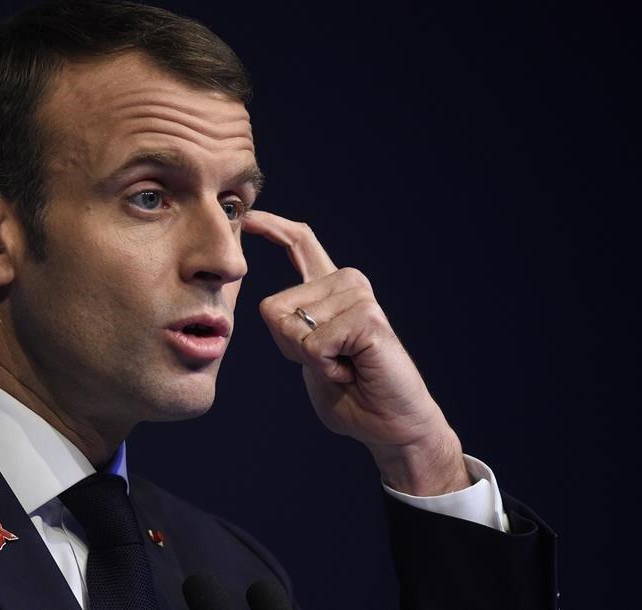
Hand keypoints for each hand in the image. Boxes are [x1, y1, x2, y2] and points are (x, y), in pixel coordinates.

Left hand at [243, 210, 469, 495]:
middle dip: (288, 348)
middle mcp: (346, 283)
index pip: (300, 244)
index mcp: (331, 290)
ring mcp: (359, 296)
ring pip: (291, 326)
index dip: (273, 228)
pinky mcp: (367, 317)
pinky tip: (353, 370)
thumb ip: (288, 330)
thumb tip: (271, 307)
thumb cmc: (351, 395)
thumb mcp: (307, 356)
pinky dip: (326, 367)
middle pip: (273, 307)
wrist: (390, 424)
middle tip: (330, 363)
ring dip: (311, 359)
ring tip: (346, 366)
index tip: (250, 216)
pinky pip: (313, 343)